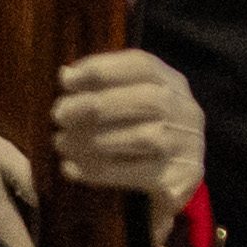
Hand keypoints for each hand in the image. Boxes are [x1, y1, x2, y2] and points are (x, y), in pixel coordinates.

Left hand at [48, 50, 202, 208]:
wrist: (175, 181)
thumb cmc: (142, 134)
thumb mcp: (131, 102)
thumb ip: (104, 88)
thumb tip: (67, 75)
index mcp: (174, 85)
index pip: (144, 66)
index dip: (103, 69)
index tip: (66, 80)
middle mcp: (187, 112)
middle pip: (149, 99)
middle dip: (97, 105)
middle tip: (59, 115)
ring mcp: (187, 146)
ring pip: (143, 137)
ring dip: (94, 140)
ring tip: (62, 143)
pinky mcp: (180, 178)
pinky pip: (136, 173)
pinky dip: (99, 170)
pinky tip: (71, 168)